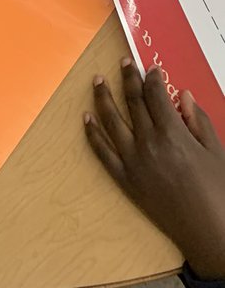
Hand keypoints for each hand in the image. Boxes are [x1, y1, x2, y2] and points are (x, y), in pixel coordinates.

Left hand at [85, 58, 224, 278]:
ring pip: (111, 121)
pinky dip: (92, 133)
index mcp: (172, 135)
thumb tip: (182, 94)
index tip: (150, 68)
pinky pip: (102, 152)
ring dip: (102, 97)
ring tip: (97, 80)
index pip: (155, 95)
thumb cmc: (218, 193)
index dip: (151, 78)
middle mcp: (148, 144)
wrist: (210, 234)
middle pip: (133, 102)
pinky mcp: (125, 180)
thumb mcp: (216, 152)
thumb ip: (197, 120)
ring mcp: (133, 162)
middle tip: (123, 63)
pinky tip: (86, 118)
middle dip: (128, 79)